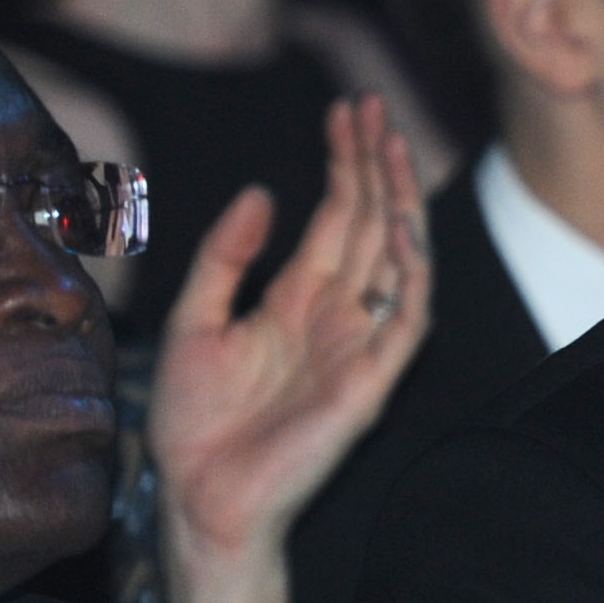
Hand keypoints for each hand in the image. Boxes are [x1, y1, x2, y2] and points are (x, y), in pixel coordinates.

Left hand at [151, 97, 429, 602]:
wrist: (199, 494)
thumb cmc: (194, 422)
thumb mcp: (193, 320)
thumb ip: (225, 258)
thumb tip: (260, 194)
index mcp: (298, 299)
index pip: (336, 217)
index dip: (345, 164)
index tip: (346, 113)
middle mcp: (338, 314)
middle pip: (371, 225)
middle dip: (375, 165)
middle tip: (374, 108)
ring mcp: (359, 344)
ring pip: (398, 259)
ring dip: (399, 202)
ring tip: (391, 146)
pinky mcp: (371, 381)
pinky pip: (406, 319)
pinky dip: (410, 273)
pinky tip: (397, 225)